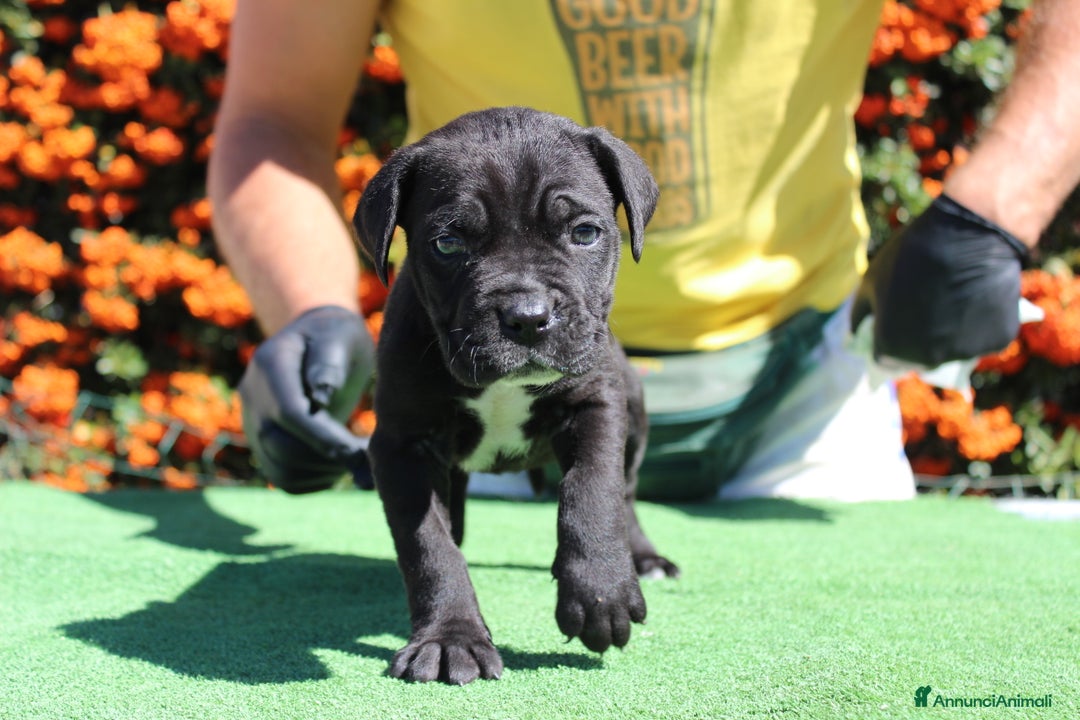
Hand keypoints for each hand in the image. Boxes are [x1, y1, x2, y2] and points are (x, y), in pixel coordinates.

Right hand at [239, 305, 374, 492]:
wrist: (317, 339)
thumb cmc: (337, 335)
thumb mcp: (340, 336)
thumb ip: (330, 363)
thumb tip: (321, 397)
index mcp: (271, 364)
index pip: (289, 411)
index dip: (322, 437)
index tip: (357, 452)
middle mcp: (254, 395)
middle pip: (280, 445)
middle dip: (327, 459)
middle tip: (366, 458)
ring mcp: (254, 422)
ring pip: (280, 468)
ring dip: (322, 474)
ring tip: (357, 461)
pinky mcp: (263, 444)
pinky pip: (283, 478)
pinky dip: (314, 482)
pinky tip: (340, 467)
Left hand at [851, 194, 1029, 366]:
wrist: (968, 234)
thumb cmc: (911, 255)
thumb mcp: (870, 281)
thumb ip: (860, 315)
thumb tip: (856, 333)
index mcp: (891, 349)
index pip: (885, 360)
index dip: (888, 343)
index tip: (895, 324)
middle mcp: (927, 359)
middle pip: (920, 359)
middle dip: (918, 340)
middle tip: (927, 307)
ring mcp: (965, 353)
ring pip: (954, 350)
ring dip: (951, 335)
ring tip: (954, 298)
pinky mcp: (997, 340)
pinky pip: (985, 338)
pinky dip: (981, 324)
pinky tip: (978, 297)